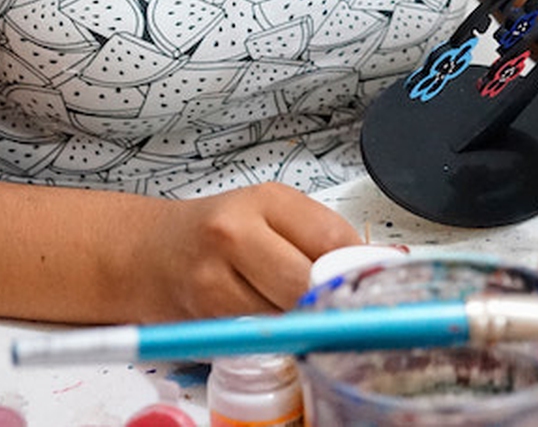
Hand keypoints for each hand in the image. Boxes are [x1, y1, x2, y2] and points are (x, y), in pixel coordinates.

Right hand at [133, 183, 363, 317]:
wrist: (150, 254)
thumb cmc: (217, 232)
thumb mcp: (271, 215)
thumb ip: (323, 237)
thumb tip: (387, 262)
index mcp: (264, 201)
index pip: (329, 238)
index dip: (358, 267)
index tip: (375, 283)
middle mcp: (234, 234)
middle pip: (306, 284)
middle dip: (327, 300)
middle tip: (338, 303)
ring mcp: (213, 280)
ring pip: (283, 316)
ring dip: (300, 321)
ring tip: (293, 306)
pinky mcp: (203, 320)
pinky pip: (258, 336)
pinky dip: (273, 334)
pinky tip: (266, 318)